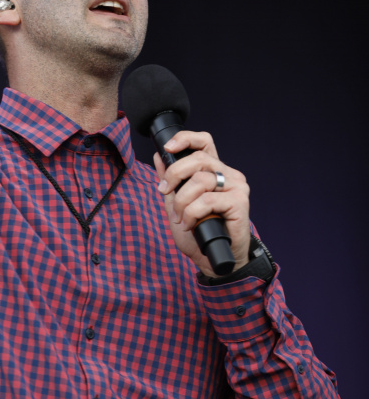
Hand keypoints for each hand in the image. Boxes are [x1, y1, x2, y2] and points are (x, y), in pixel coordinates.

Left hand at [153, 130, 250, 277]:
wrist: (213, 259)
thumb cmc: (198, 233)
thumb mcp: (176, 204)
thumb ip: (170, 181)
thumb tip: (159, 157)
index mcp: (214, 171)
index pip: (204, 142)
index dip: (186, 139)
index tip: (168, 147)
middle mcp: (228, 175)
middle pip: (199, 159)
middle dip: (174, 174)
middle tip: (164, 192)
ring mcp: (237, 187)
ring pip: (201, 180)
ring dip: (183, 201)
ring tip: (181, 218)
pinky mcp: (240, 202)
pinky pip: (208, 200)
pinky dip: (193, 213)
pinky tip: (191, 224)